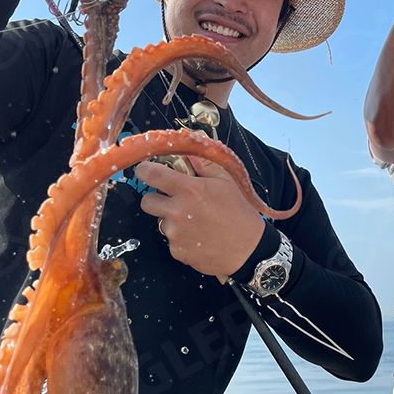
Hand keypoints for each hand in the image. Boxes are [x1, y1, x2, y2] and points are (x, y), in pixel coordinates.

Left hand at [136, 158, 265, 282]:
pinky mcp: (177, 251)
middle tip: (174, 200)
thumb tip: (194, 142)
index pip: (151, 174)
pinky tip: (199, 236)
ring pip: (161, 222)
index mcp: (189, 190)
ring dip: (172, 220)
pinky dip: (181, 238)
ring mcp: (175, 234)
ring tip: (195, 222)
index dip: (145, 171)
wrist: (249, 250)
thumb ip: (204, 163)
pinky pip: (171, 240)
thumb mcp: (226, 182)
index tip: (147, 171)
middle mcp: (177, 211)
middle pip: (147, 201)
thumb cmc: (240, 214)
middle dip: (157, 199)